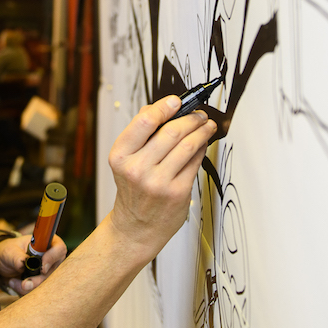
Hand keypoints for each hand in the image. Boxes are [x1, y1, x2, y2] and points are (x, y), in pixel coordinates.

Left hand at [0, 233, 66, 295]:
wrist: (4, 263)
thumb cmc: (10, 251)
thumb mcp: (10, 251)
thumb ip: (17, 257)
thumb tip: (22, 265)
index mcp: (48, 243)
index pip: (59, 249)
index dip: (52, 259)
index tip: (41, 268)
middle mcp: (52, 258)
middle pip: (54, 272)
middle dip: (37, 281)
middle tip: (23, 284)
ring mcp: (49, 272)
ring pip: (46, 285)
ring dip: (29, 288)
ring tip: (13, 282)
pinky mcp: (43, 283)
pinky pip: (39, 292)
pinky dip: (26, 292)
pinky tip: (16, 285)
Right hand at [107, 96, 215, 257]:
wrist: (136, 226)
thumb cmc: (134, 191)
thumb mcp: (126, 161)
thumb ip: (141, 134)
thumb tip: (161, 108)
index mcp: (121, 156)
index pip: (145, 122)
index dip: (164, 106)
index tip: (177, 101)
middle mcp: (137, 169)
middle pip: (171, 131)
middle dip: (190, 118)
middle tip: (199, 114)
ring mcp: (158, 182)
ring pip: (187, 145)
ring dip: (201, 131)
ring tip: (206, 125)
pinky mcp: (177, 192)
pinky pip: (194, 162)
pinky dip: (202, 148)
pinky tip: (203, 143)